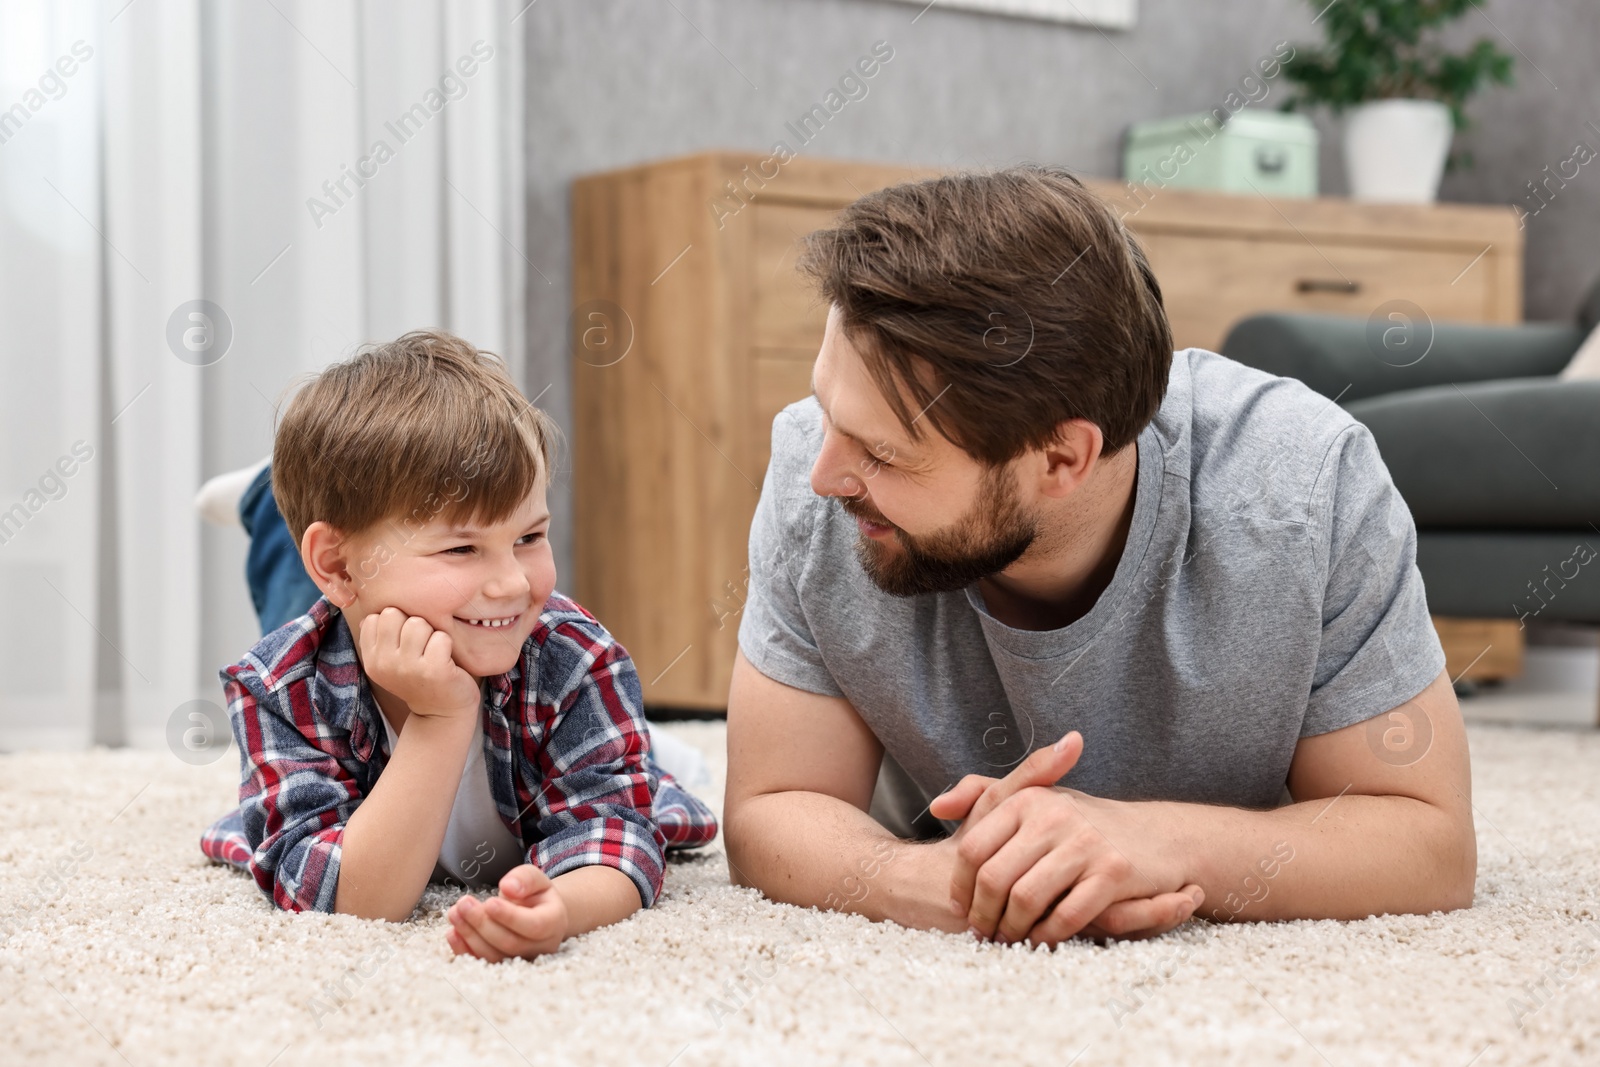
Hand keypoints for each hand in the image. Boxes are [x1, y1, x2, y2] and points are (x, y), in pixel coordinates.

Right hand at [358, 607, 477, 718]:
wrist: (442, 712)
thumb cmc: (419, 677)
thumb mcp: (391, 661)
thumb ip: (379, 638)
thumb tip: (369, 614)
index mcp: (372, 659)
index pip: (375, 617)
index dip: (395, 623)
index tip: (404, 642)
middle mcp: (384, 664)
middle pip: (394, 614)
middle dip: (412, 624)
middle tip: (421, 646)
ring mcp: (408, 668)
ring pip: (418, 623)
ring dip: (431, 633)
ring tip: (433, 653)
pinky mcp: (434, 671)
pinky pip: (441, 637)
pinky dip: (448, 644)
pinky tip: (446, 661)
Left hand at [446, 864, 567, 961]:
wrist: (537, 914)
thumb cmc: (535, 895)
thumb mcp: (536, 879)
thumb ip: (524, 878)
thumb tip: (508, 888)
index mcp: (554, 922)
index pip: (534, 925)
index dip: (510, 917)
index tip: (489, 902)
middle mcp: (541, 946)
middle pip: (510, 942)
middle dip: (483, 924)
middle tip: (463, 904)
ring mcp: (522, 960)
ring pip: (495, 955)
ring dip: (470, 936)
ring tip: (454, 913)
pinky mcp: (503, 965)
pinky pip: (483, 962)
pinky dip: (465, 950)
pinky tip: (452, 933)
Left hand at [929, 731, 1201, 945]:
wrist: (1154, 836)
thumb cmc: (1078, 824)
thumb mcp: (1033, 800)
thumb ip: (981, 795)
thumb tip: (937, 807)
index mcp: (1027, 799)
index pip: (973, 849)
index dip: (961, 885)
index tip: (962, 907)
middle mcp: (1054, 815)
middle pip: (995, 878)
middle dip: (983, 914)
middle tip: (981, 933)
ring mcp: (1085, 843)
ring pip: (1026, 900)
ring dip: (1011, 930)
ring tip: (1007, 939)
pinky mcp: (1113, 873)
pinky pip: (1066, 916)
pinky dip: (1047, 935)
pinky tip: (1039, 940)